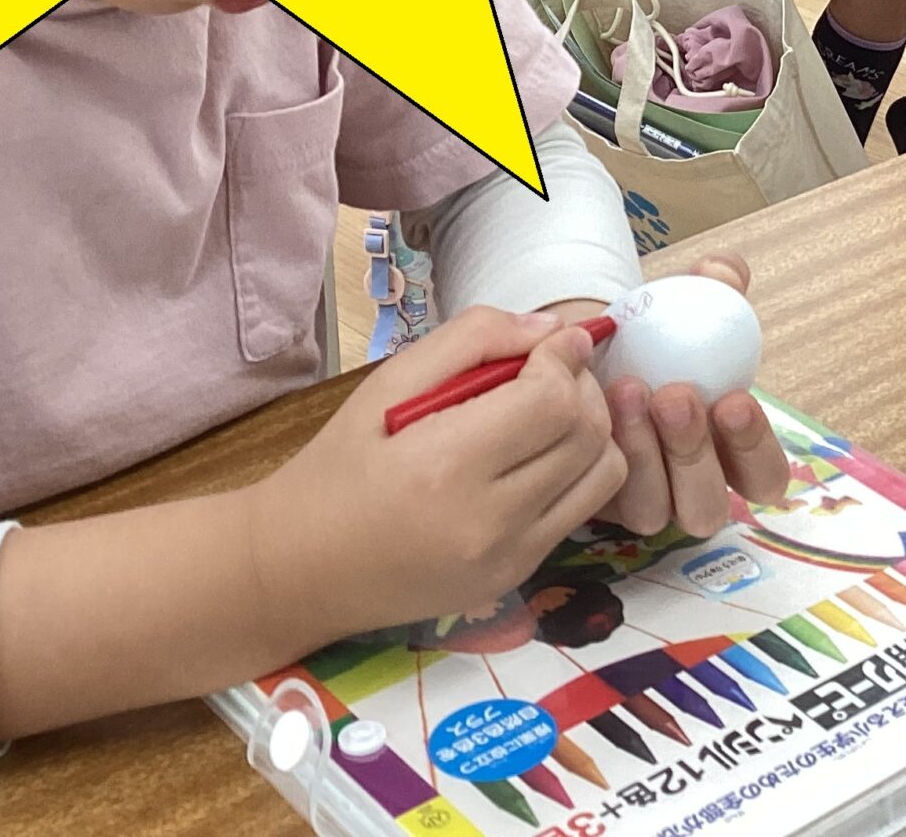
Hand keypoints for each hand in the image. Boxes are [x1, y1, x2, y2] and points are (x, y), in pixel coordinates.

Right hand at [243, 307, 622, 645]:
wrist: (301, 569)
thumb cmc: (338, 467)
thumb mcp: (388, 383)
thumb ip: (472, 339)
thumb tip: (552, 328)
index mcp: (444, 465)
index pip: (552, 400)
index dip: (561, 358)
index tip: (548, 342)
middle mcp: (486, 521)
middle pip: (586, 434)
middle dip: (582, 386)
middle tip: (550, 370)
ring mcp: (507, 558)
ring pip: (603, 474)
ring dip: (592, 429)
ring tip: (550, 411)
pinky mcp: (515, 578)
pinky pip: (582, 511)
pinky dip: (578, 472)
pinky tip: (540, 455)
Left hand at [554, 254, 790, 538]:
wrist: (595, 347)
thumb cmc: (660, 335)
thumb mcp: (691, 305)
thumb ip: (715, 285)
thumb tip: (720, 272)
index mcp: (733, 453)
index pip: (764, 477)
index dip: (756, 449)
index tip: (734, 399)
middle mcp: (693, 488)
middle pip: (708, 506)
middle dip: (695, 453)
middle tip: (677, 396)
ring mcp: (644, 500)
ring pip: (655, 511)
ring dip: (646, 454)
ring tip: (630, 390)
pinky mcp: (597, 502)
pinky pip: (604, 496)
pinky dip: (604, 450)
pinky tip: (597, 402)